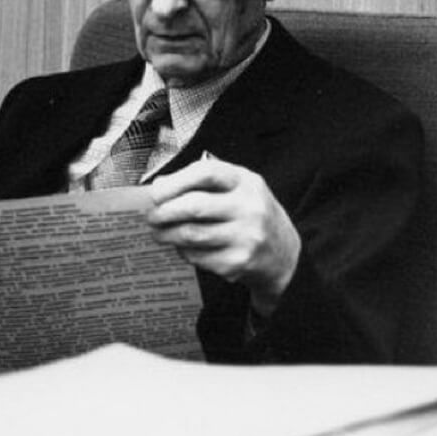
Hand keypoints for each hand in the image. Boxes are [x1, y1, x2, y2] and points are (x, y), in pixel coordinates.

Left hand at [147, 157, 300, 314]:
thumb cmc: (251, 214)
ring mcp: (245, 237)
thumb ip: (203, 182)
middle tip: (151, 216)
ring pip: (191, 234)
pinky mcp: (237, 263)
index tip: (156, 191)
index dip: (176, 181)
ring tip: (158, 233)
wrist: (285, 255)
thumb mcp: (238, 189)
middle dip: (164, 212)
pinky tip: (182, 247)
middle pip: (194, 206)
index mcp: (246, 182)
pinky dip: (183, 252)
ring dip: (166, 234)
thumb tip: (160, 185)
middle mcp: (249, 208)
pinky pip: (197, 256)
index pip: (206, 172)